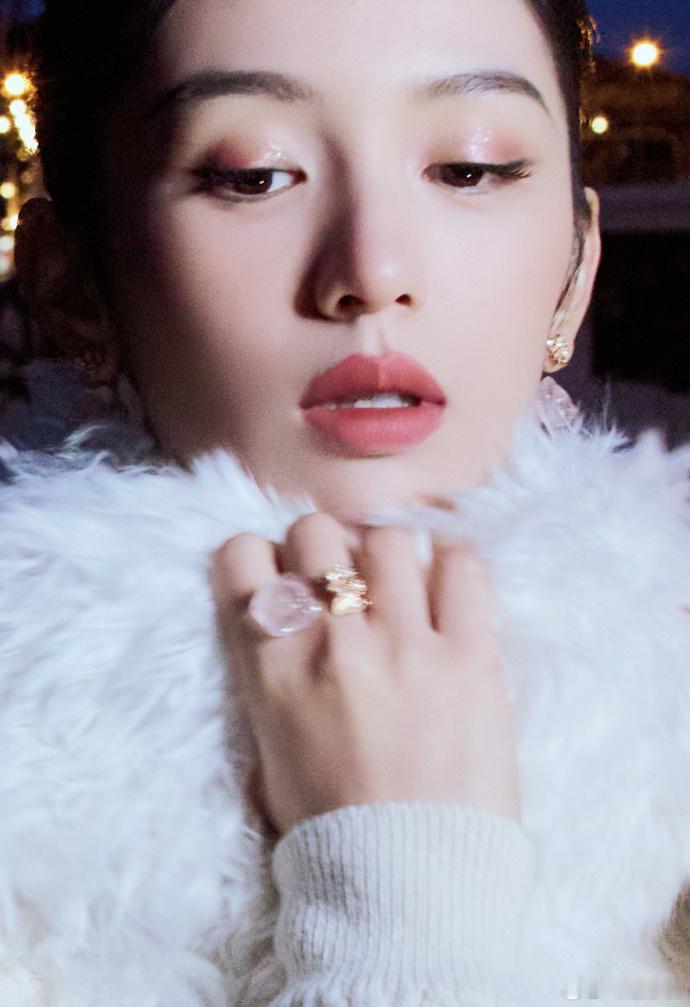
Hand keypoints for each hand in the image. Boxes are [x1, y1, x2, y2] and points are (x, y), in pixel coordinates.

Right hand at [210, 513, 520, 837]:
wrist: (411, 888)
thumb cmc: (335, 830)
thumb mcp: (271, 751)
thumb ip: (269, 675)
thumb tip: (284, 622)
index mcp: (274, 670)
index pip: (243, 557)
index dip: (261, 555)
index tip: (282, 573)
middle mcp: (333, 644)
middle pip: (316, 531)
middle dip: (324, 546)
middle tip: (344, 580)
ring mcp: (405, 646)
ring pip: (387, 538)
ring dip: (387, 554)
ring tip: (401, 587)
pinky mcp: (471, 658)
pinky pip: (464, 568)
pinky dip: (453, 564)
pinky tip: (448, 589)